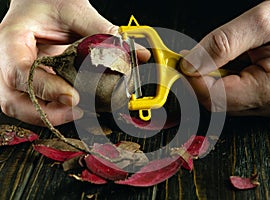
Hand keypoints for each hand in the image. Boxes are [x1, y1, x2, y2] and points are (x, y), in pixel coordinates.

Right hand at [0, 0, 149, 125]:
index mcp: (13, 40)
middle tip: (76, 110)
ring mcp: (20, 74)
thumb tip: (134, 54)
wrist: (40, 1)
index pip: (20, 72)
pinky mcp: (33, 81)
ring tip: (80, 110)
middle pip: (12, 100)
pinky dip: (54, 110)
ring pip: (22, 107)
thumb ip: (102, 31)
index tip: (73, 97)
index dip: (45, 89)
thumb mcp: (75, 9)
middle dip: (45, 112)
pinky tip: (76, 106)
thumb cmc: (49, 1)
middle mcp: (10, 61)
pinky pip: (37, 103)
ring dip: (50, 115)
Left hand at [180, 0, 269, 117]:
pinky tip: (228, 66)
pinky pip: (237, 98)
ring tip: (213, 58)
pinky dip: (225, 83)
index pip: (215, 97)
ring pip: (226, 102)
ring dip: (211, 81)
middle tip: (190, 58)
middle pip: (218, 103)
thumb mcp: (264, 20)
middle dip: (199, 80)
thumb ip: (223, 43)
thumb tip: (190, 64)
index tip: (179, 64)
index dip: (191, 81)